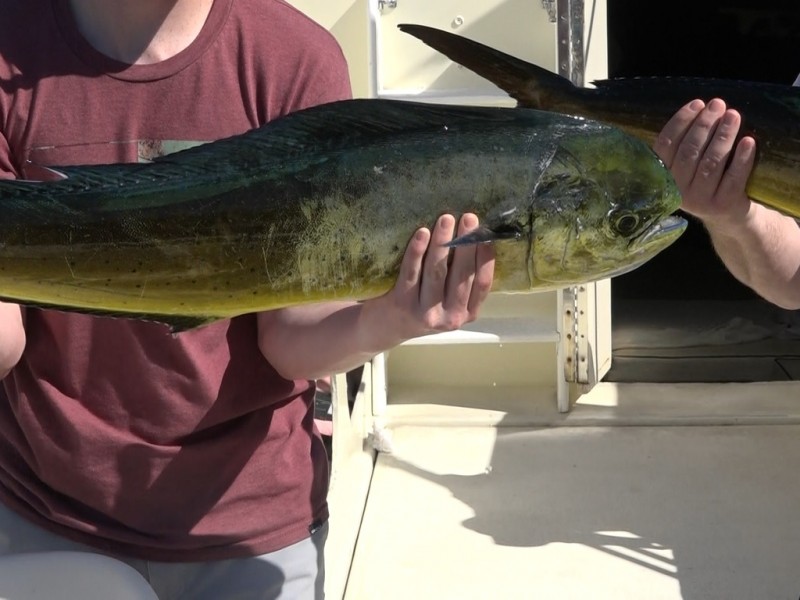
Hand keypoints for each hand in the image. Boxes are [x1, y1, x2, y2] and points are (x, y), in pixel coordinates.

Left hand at [371, 213, 494, 341]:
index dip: (485, 257)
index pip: (483, 283)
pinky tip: (422, 233)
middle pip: (462, 275)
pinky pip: (411, 273)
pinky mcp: (403, 304)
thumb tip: (475, 238)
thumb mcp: (450, 301)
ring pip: (437, 272)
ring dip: (442, 242)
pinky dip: (417, 251)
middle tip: (469, 218)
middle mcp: (451, 317)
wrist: (386, 328)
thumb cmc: (424, 306)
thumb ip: (462, 280)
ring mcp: (426, 313)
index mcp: (468, 313)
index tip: (486, 233)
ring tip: (446, 219)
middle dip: (466, 243)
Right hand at [653, 98, 756, 230]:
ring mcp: (700, 200)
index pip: (666, 145)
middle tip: (718, 104)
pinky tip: (748, 141)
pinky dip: (742, 158)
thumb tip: (701, 108)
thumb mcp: (684, 167)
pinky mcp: (723, 204)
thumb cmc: (703, 180)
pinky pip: (733, 177)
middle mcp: (678, 190)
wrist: (726, 214)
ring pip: (711, 163)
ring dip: (723, 136)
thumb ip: (684, 144)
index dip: (681, 122)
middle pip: (689, 152)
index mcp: (663, 177)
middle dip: (704, 124)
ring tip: (733, 115)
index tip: (697, 104)